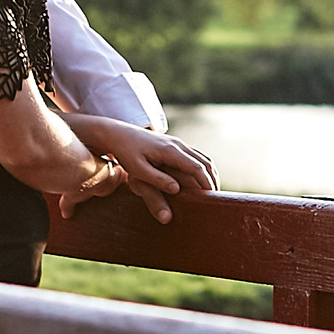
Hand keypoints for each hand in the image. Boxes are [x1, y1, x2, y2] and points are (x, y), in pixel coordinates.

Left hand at [65, 117, 216, 223]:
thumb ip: (157, 180)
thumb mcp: (138, 170)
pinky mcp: (174, 145)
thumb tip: (177, 190)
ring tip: (211, 192)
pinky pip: (195, 156)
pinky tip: (200, 181)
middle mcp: (178, 145)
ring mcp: (177, 143)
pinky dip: (203, 168)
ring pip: (203, 158)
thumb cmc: (125, 153)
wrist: (117, 133)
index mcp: (171, 151)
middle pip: (205, 162)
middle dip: (212, 181)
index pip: (197, 168)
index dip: (206, 184)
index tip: (211, 199)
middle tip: (215, 200)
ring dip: (210, 174)